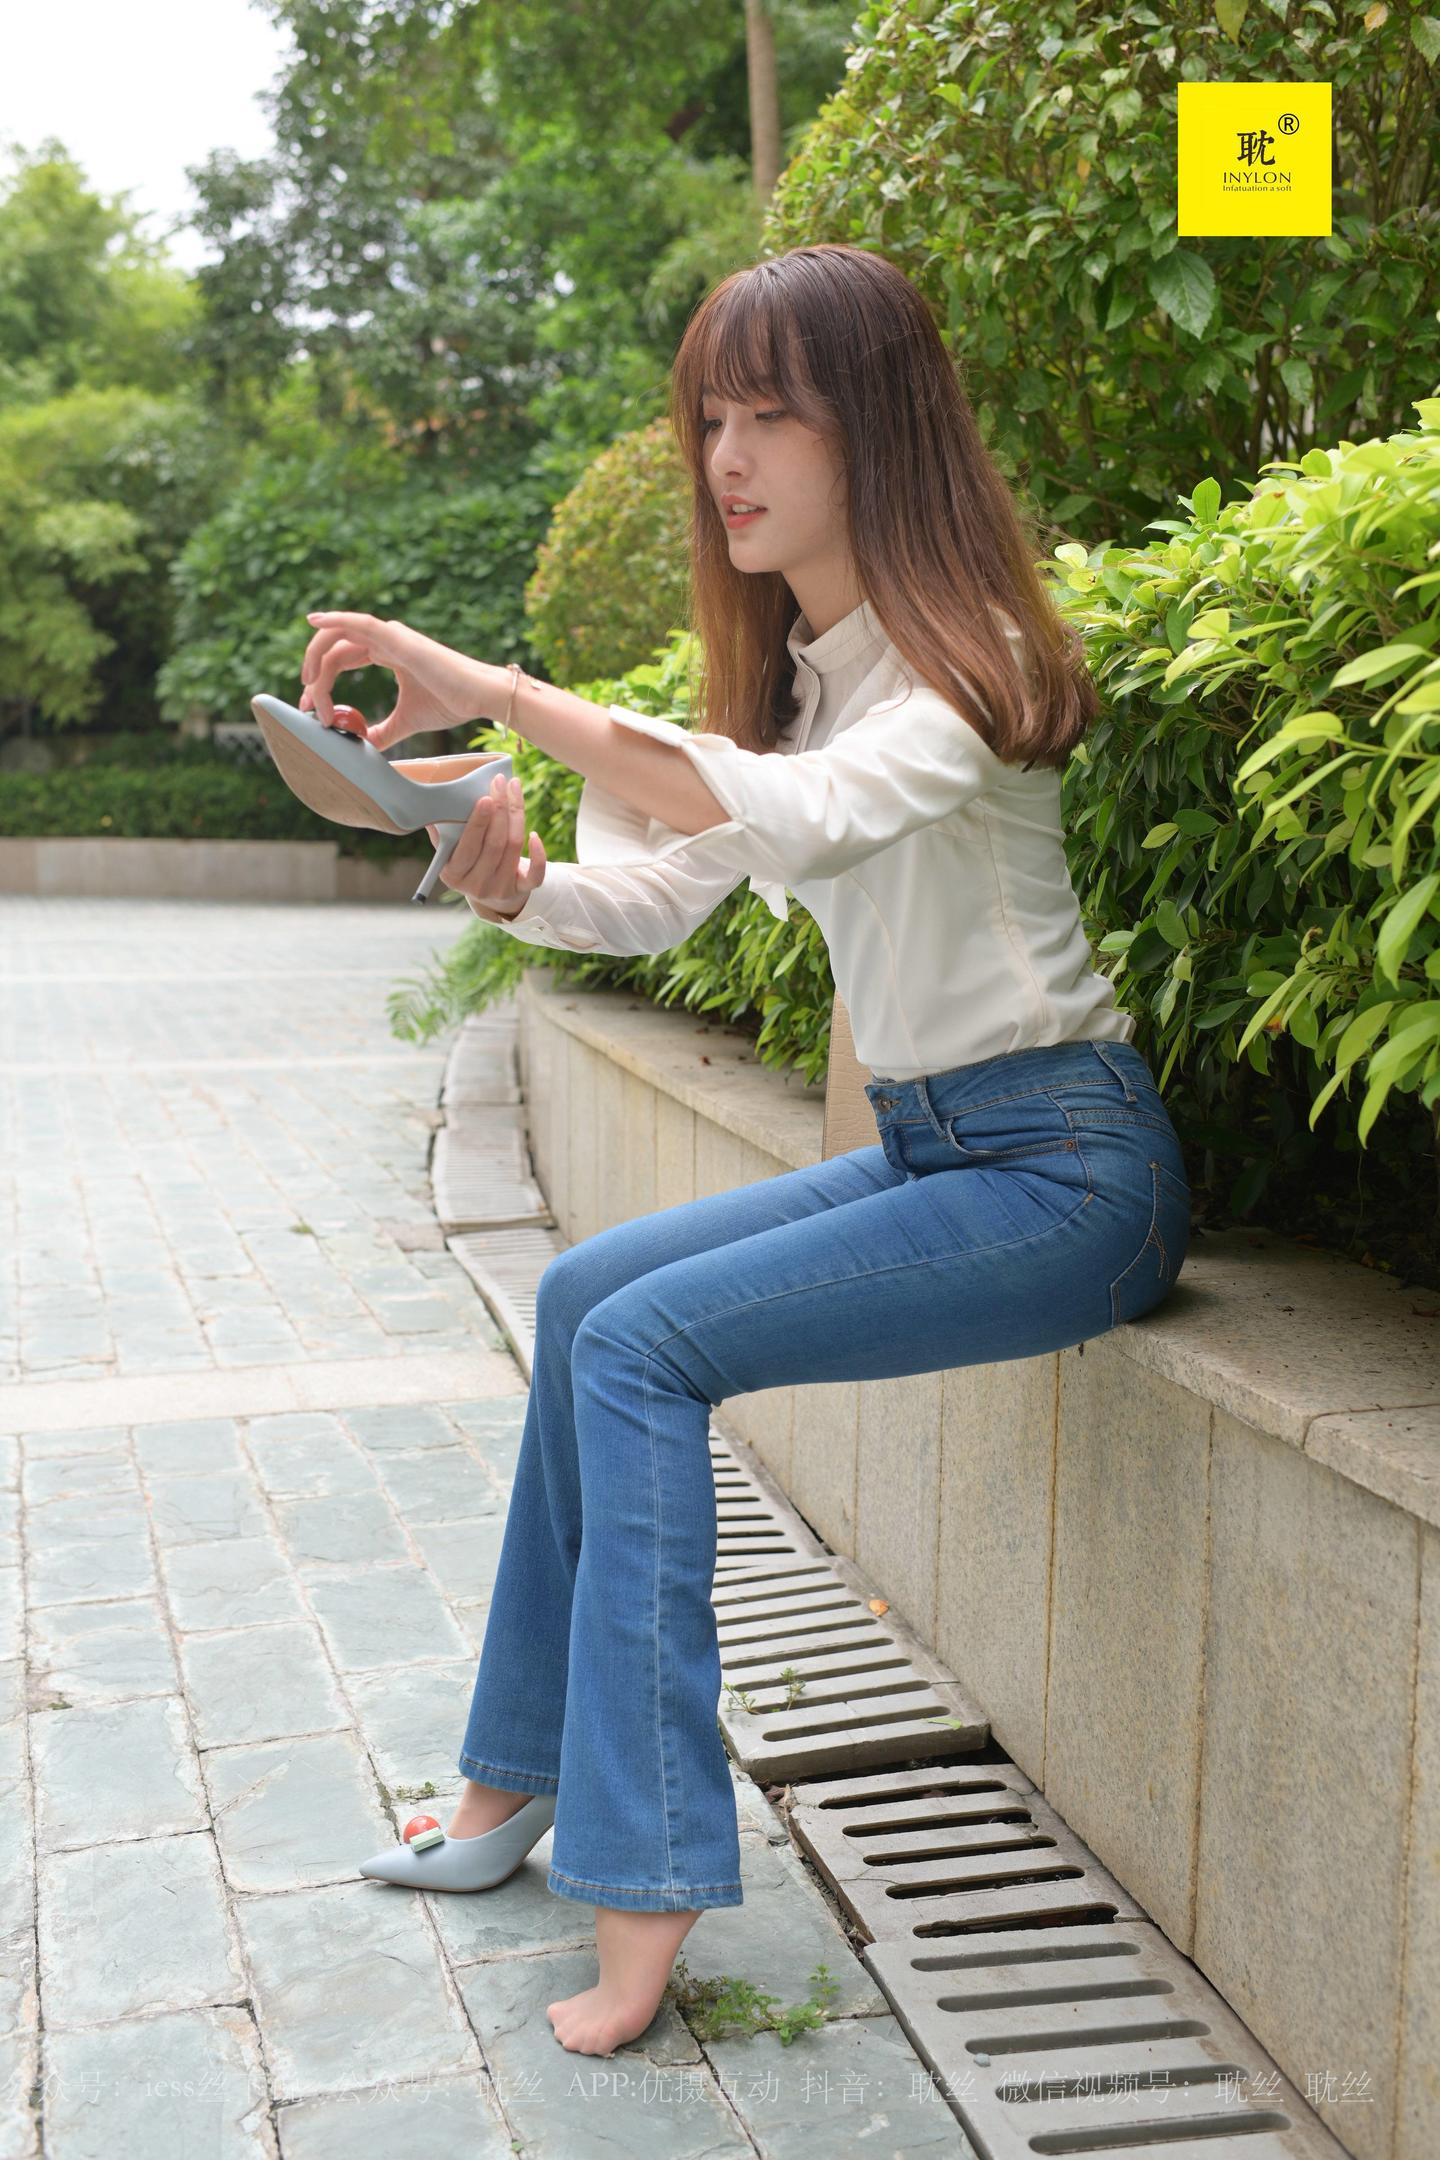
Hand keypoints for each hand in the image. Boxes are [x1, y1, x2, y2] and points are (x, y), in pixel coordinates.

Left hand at [298, 611, 488, 750]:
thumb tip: (364, 745)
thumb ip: (383, 731)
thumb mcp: (407, 721)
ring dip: (316, 658)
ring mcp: (391, 635)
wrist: (479, 697)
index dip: (322, 682)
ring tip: (309, 687)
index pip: (341, 659)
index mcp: (388, 653)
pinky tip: (314, 621)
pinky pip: (358, 622)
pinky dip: (334, 618)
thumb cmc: (451, 703)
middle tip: (307, 706)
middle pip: (334, 649)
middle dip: (313, 676)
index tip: (314, 709)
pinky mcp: (397, 638)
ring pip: (338, 637)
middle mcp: (386, 640)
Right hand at [428, 770, 547, 911]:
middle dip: (500, 810)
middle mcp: (477, 885)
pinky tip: (535, 834)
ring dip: (517, 815)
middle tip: (501, 782)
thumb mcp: (448, 849)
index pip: (469, 846)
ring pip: (514, 848)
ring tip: (514, 787)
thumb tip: (432, 798)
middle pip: (495, 844)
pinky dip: (538, 855)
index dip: (478, 822)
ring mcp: (500, 889)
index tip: (486, 797)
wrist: (487, 893)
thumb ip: (441, 829)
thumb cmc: (465, 860)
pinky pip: (535, 875)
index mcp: (454, 874)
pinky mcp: (521, 891)